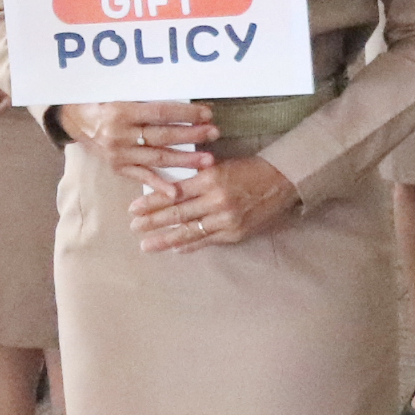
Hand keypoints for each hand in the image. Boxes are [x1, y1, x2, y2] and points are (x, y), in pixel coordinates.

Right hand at [58, 100, 215, 188]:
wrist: (74, 120)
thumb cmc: (101, 101)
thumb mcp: (120, 93)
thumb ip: (146, 99)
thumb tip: (181, 101)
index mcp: (122, 111)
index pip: (161, 113)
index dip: (186, 114)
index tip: (207, 113)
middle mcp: (120, 134)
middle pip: (163, 136)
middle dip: (192, 135)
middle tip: (214, 134)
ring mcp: (119, 153)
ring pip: (158, 158)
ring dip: (185, 160)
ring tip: (208, 160)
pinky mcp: (118, 167)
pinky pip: (142, 176)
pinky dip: (159, 185)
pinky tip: (176, 192)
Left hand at [130, 155, 298, 253]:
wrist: (282, 181)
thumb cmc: (249, 169)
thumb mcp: (220, 166)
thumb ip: (196, 178)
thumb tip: (168, 190)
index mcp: (210, 179)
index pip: (173, 193)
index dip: (151, 202)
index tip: (133, 208)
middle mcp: (217, 201)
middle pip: (177, 214)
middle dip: (152, 222)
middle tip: (133, 228)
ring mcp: (226, 220)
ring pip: (189, 232)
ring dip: (165, 239)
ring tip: (147, 245)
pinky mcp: (235, 233)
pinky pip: (207, 241)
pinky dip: (190, 245)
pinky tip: (175, 249)